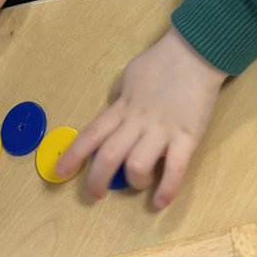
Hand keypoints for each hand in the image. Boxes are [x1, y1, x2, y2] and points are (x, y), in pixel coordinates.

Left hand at [57, 27, 227, 207]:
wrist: (196, 53)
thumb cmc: (161, 62)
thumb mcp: (129, 76)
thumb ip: (119, 98)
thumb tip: (112, 110)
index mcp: (121, 107)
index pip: (91, 134)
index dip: (73, 156)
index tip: (60, 172)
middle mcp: (137, 122)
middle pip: (109, 156)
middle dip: (97, 180)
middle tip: (94, 194)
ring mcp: (162, 131)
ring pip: (137, 165)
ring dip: (134, 181)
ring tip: (140, 182)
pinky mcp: (187, 137)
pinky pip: (175, 168)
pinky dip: (167, 188)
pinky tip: (160, 202)